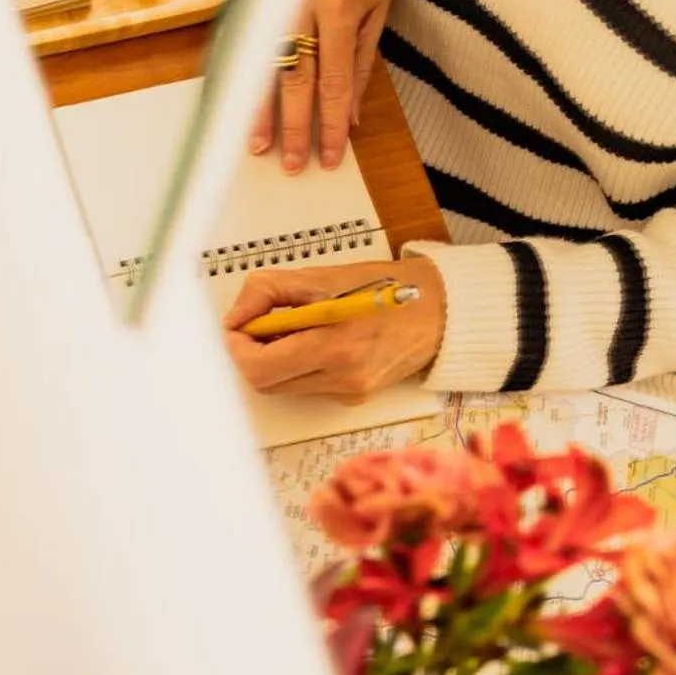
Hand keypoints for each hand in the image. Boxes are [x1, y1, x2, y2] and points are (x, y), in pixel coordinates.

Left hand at [222, 257, 444, 394]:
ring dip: (275, 361)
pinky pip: (307, 387)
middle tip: (258, 327)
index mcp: (336, 344)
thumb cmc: (385, 287)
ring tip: (294, 330)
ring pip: (284, 387)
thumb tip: (236, 317)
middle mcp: (343, 376)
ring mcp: (350, 391)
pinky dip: (299, 367)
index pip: (260, 367)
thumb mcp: (322, 276)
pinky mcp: (354, 397)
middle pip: (265, 383)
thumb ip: (269, 292)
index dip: (237, 349)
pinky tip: (316, 343)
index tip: (235, 329)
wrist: (440, 309)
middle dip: (253, 354)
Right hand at [249, 0, 396, 172]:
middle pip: (294, 81)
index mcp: (338, 8)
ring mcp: (272, 3)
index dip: (331, 124)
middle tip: (290, 163)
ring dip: (259, 111)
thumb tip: (352, 110)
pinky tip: (235, 105)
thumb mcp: (377, 3)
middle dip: (293, 126)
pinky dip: (239, 80)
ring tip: (257, 145)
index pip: (333, 82)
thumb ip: (361, 58)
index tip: (330, 155)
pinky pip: (244, 47)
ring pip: (262, 67)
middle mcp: (301, 8)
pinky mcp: (253, 0)